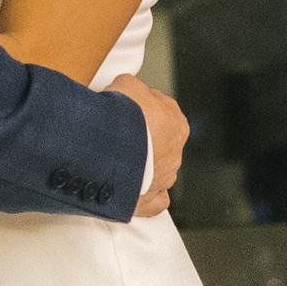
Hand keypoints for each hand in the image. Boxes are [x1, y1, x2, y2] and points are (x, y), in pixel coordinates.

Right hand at [114, 76, 187, 217]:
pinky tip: (135, 192)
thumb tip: (128, 89)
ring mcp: (164, 178)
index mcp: (177, 124)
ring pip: (158, 170)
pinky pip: (155, 201)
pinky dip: (147, 197)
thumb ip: (133, 87)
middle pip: (159, 141)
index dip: (139, 106)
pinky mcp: (149, 200)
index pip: (161, 110)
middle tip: (116, 132)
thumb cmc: (122, 116)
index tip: (123, 107)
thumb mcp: (127, 84)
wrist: (109, 150)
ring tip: (117, 160)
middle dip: (141, 137)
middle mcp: (175, 153)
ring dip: (142, 165)